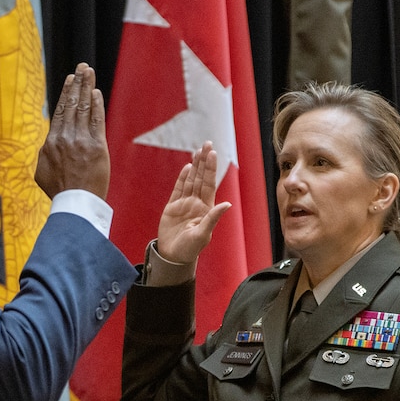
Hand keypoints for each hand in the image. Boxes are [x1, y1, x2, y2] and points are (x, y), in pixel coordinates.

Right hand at [35, 63, 109, 199]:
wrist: (75, 203)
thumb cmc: (59, 191)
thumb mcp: (42, 172)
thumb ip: (44, 154)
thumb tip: (47, 145)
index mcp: (51, 142)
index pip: (60, 111)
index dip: (67, 93)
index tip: (70, 79)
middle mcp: (65, 137)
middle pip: (72, 104)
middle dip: (77, 83)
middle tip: (82, 67)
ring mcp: (81, 141)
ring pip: (83, 108)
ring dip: (87, 87)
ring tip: (89, 72)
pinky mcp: (97, 147)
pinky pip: (96, 120)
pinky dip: (96, 105)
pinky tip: (97, 93)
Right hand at [156, 142, 230, 262]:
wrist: (172, 256)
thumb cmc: (189, 249)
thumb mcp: (202, 234)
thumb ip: (213, 218)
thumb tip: (228, 204)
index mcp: (206, 208)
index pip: (209, 184)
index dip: (210, 168)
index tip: (213, 153)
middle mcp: (196, 203)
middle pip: (200, 178)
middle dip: (204, 161)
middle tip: (207, 144)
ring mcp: (184, 204)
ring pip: (190, 180)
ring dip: (194, 166)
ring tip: (198, 151)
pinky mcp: (172, 207)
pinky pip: (178, 189)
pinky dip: (182, 178)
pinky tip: (187, 167)